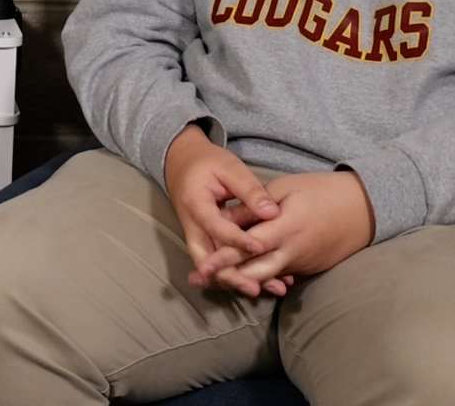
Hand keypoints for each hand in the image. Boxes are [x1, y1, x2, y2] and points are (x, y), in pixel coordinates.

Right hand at [161, 125, 288, 294]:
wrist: (181, 163)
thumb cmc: (207, 162)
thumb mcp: (229, 167)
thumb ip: (250, 190)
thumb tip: (273, 213)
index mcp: (195, 203)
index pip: (215, 226)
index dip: (237, 239)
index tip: (260, 246)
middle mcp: (191, 225)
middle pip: (205, 258)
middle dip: (229, 276)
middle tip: (255, 287)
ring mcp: (195, 236)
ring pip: (210, 266)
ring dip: (233, 280)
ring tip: (261, 290)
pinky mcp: (203, 241)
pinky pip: (215, 262)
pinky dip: (233, 273)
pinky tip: (258, 282)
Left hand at [190, 171, 374, 297]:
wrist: (362, 209)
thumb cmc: (320, 191)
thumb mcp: (283, 188)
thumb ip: (253, 207)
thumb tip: (225, 219)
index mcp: (285, 227)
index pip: (248, 248)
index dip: (222, 259)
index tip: (201, 267)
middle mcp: (292, 251)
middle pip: (254, 272)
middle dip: (226, 277)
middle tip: (200, 280)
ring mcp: (301, 263)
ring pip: (266, 278)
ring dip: (241, 281)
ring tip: (216, 282)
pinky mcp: (308, 268)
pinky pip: (281, 275)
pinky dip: (262, 278)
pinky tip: (243, 280)